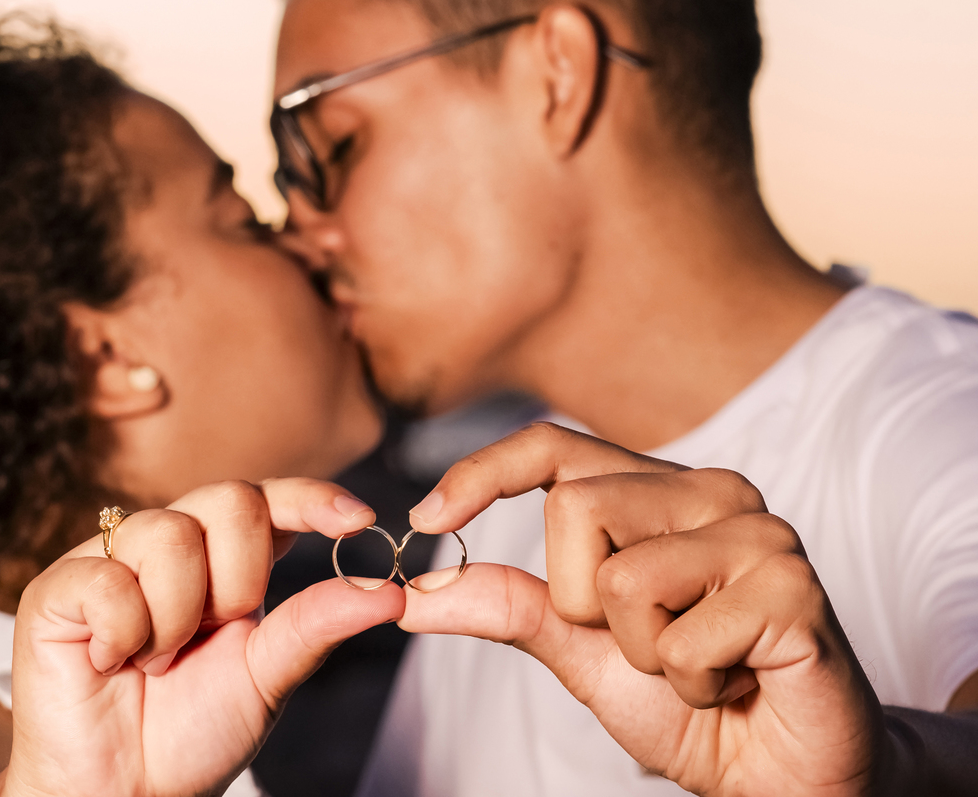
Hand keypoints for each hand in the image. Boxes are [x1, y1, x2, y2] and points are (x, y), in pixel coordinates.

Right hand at [0, 479, 403, 796]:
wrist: (124, 793)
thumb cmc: (192, 733)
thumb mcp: (269, 676)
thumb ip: (318, 624)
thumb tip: (390, 591)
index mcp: (226, 560)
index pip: (271, 500)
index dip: (311, 498)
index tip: (357, 518)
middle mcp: (170, 545)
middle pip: (228, 498)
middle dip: (240, 576)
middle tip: (217, 632)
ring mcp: (112, 559)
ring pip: (168, 534)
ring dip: (177, 615)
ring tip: (158, 658)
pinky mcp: (58, 588)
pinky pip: (107, 577)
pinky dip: (125, 631)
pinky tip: (115, 661)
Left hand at [400, 422, 885, 796]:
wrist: (779, 772)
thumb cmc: (686, 701)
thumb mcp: (580, 650)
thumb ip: (513, 607)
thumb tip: (418, 592)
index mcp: (660, 491)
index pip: (555, 446)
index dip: (484, 471)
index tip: (426, 518)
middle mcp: (712, 492)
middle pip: (575, 508)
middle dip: (583, 606)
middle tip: (648, 643)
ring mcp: (759, 533)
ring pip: (621, 579)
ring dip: (641, 654)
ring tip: (698, 664)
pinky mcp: (793, 587)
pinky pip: (679, 643)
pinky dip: (691, 686)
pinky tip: (736, 681)